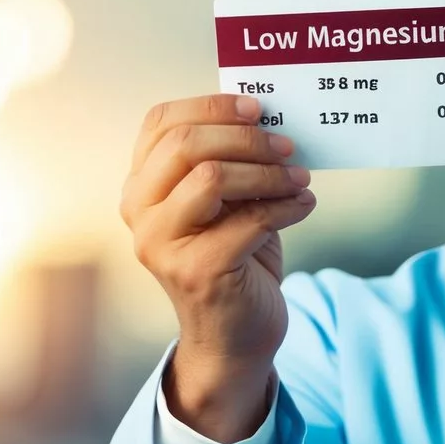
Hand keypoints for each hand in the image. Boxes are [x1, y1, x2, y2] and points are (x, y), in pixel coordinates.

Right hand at [120, 94, 315, 441]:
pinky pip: (249, 220)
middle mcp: (140, 213)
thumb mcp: (226, 202)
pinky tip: (304, 204)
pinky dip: (287, 206)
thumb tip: (268, 115)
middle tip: (287, 145)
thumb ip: (230, 161)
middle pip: (185, 144)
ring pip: (212, 177)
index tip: (257, 107)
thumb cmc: (234, 257)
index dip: (211, 107)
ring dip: (268, 172)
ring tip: (299, 177)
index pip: (160, 123)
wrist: (235, 336)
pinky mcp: (197, 271)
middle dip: (246, 138)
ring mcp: (162, 245)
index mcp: (142, 186)